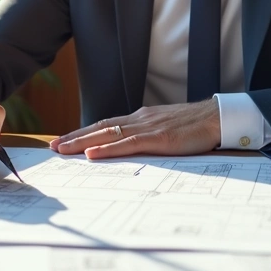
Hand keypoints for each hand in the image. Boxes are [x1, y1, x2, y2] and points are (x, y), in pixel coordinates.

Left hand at [49, 99, 220, 159]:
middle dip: (74, 138)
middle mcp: (139, 119)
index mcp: (141, 118)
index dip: (83, 133)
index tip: (63, 141)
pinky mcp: (158, 138)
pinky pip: (128, 143)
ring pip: (108, 134)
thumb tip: (131, 149)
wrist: (218, 117)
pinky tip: (93, 153)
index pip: (105, 125)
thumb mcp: (166, 131)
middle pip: (100, 128)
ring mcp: (148, 127)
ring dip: (83, 142)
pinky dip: (108, 148)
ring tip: (62, 150)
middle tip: (52, 147)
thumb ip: (148, 138)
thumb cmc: (195, 127)